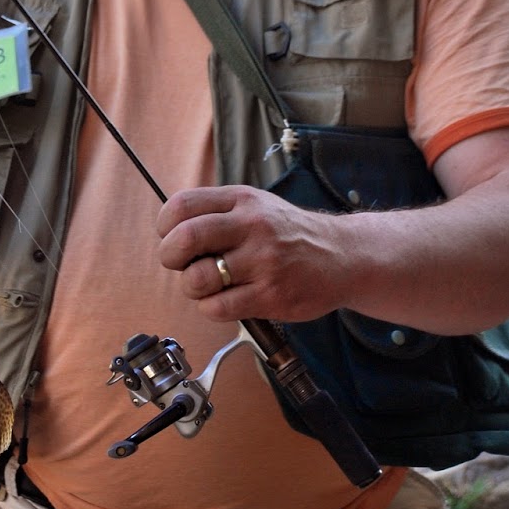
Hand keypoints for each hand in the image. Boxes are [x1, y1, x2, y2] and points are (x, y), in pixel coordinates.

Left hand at [156, 184, 341, 325]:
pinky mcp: (270, 295)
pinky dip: (210, 308)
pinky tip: (224, 301)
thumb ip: (217, 213)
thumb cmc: (290, 234)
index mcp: (242, 200)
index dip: (165, 226)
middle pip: (185, 239)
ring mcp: (263, 262)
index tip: (170, 238)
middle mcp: (252, 227)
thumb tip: (170, 232)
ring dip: (192, 287)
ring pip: (197, 279)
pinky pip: (217, 308)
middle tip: (180, 264)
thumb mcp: (256, 206)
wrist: (343, 256)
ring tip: (208, 285)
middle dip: (170, 256)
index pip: (182, 205)